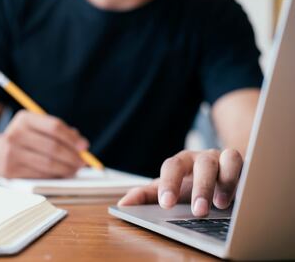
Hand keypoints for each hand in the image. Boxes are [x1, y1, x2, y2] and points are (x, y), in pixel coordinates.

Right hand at [0, 110, 88, 178]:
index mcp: (24, 118)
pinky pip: (39, 174)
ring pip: (48, 163)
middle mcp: (15, 133)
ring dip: (66, 169)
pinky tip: (61, 174)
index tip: (84, 146)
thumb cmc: (24, 139)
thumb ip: (58, 132)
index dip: (72, 138)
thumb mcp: (36, 128)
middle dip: (72, 156)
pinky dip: (54, 176)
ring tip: (74, 170)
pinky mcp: (10, 171)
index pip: (54, 127)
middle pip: (53, 147)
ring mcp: (11, 153)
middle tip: (82, 162)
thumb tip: (81, 145)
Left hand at [118, 149, 242, 216]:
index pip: (172, 167)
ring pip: (227, 159)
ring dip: (225, 181)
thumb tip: (122, 204)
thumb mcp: (168, 190)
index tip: (166, 203)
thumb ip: (146, 196)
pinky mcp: (242, 164)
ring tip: (220, 204)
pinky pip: (245, 164)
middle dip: (200, 187)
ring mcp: (223, 158)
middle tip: (197, 210)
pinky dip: (243, 177)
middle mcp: (202, 157)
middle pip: (201, 164)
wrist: (216, 175)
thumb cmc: (189, 184)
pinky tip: (241, 195)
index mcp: (181, 162)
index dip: (169, 183)